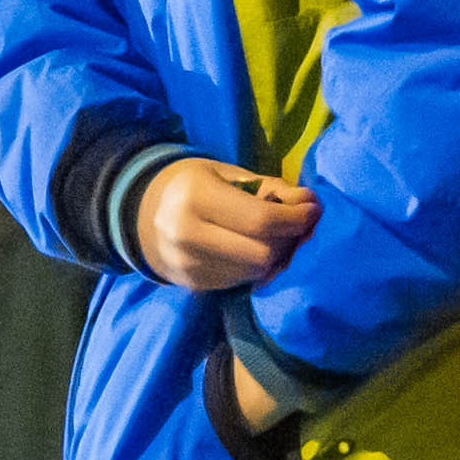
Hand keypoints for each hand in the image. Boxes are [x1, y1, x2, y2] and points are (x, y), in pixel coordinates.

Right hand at [131, 158, 315, 295]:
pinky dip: (255, 269)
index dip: (295, 219)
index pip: (260, 220)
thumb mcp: (230, 174)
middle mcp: (185, 234)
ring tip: (277, 239)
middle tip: (296, 227)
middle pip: (261, 254)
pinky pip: (240, 282)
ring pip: (254, 273)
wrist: (146, 213)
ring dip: (275, 258)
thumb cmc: (198, 185)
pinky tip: (253, 251)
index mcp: (195, 196)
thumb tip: (311, 203)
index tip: (313, 211)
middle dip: (287, 241)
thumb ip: (272, 188)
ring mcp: (186, 265)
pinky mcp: (191, 285)